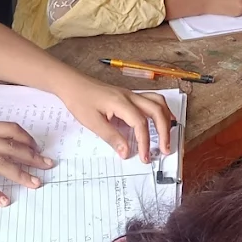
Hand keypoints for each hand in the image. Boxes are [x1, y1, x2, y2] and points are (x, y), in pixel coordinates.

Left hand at [57, 78, 174, 163]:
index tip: (145, 157)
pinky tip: (162, 119)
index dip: (145, 142)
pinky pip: (151, 100)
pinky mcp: (129, 95)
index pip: (140, 123)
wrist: (73, 83)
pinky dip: (160, 110)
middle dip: (164, 131)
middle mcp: (130, 96)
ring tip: (168, 135)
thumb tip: (126, 153)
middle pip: (156, 110)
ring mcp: (131, 94)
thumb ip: (111, 137)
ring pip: (157, 102)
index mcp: (121, 102)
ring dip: (166, 118)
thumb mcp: (92, 122)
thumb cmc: (80, 101)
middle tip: (165, 150)